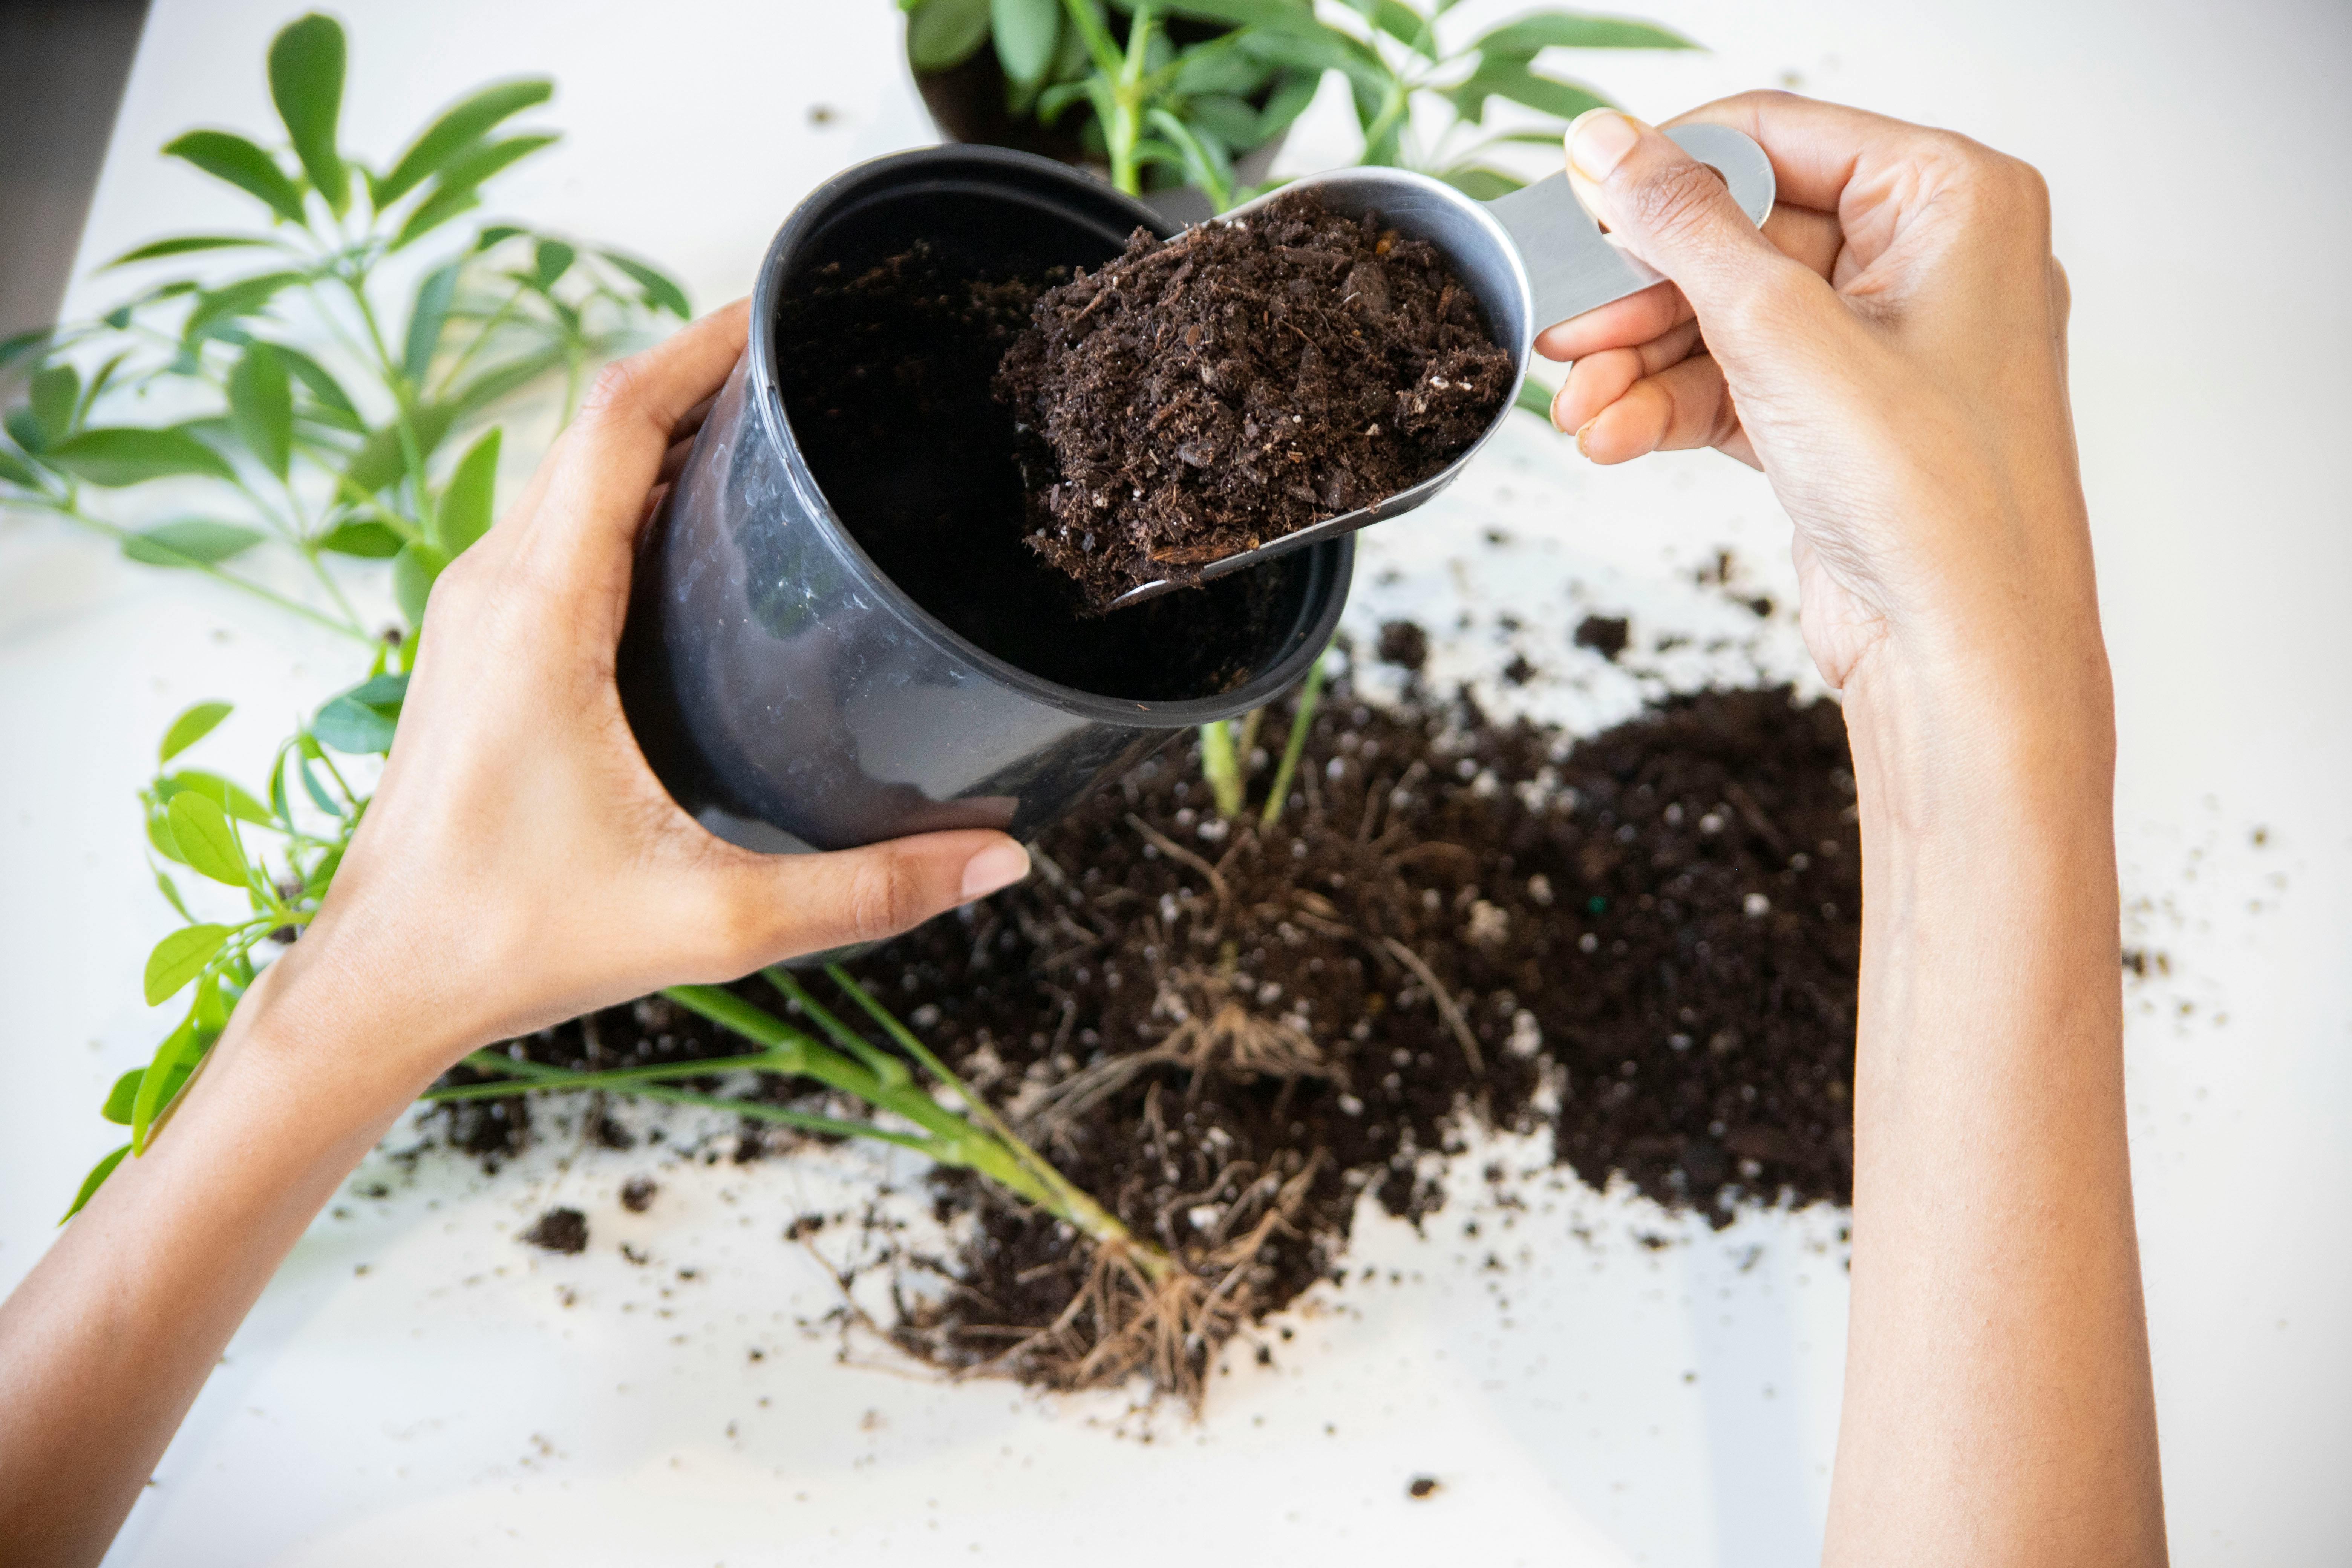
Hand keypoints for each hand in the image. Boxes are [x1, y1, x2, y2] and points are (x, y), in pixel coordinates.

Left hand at [264, 299, 1030, 1091]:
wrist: (386, 979)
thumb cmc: (513, 936)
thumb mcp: (709, 921)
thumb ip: (862, 892)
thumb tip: (998, 860)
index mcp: (540, 616)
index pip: (616, 423)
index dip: (699, 347)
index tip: (779, 312)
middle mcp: (494, 589)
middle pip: (596, 425)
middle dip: (698, 374)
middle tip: (806, 364)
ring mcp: (476, 611)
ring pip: (571, 471)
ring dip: (660, 429)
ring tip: (767, 424)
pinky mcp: (479, 643)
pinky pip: (555, 523)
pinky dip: (625, 488)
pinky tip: (695, 521)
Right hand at [1537, 93, 2092, 697]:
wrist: (1966, 659)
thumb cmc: (1936, 498)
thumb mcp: (1784, 332)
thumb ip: (1686, 227)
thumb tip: (1610, 144)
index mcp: (1954, 200)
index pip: (1779, 135)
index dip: (1669, 168)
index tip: (1580, 204)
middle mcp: (1926, 262)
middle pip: (1738, 236)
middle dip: (1640, 294)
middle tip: (1561, 325)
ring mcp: (1881, 347)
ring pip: (1723, 319)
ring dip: (1639, 364)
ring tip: (1577, 409)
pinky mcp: (1838, 420)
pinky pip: (1732, 384)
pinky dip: (1667, 408)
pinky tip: (1610, 437)